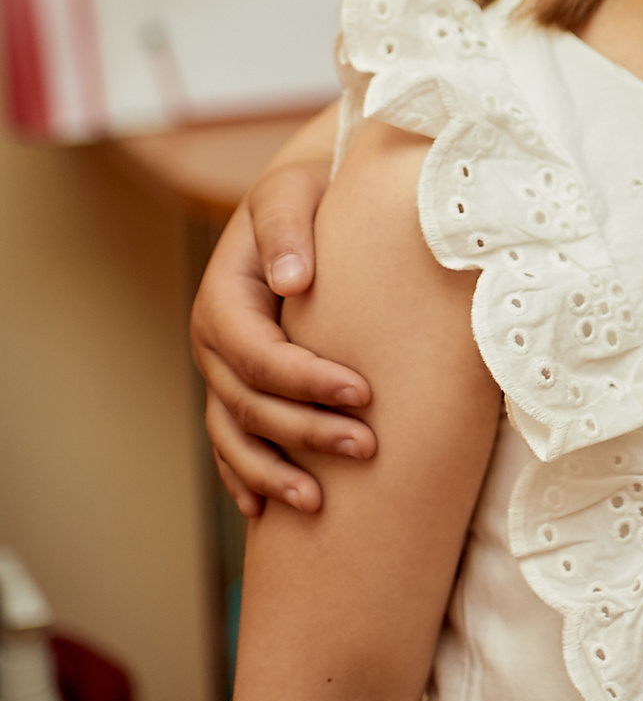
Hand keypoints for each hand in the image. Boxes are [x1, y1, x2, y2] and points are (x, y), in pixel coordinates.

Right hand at [191, 150, 374, 514]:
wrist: (309, 196)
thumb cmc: (309, 191)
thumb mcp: (294, 191)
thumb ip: (288, 227)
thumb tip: (291, 279)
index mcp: (225, 298)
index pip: (258, 355)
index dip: (305, 381)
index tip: (363, 392)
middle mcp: (216, 343)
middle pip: (250, 404)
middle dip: (306, 432)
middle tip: (368, 448)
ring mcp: (223, 371)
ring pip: (237, 435)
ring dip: (274, 472)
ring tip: (319, 503)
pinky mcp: (241, 387)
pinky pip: (233, 442)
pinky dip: (246, 476)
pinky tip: (266, 509)